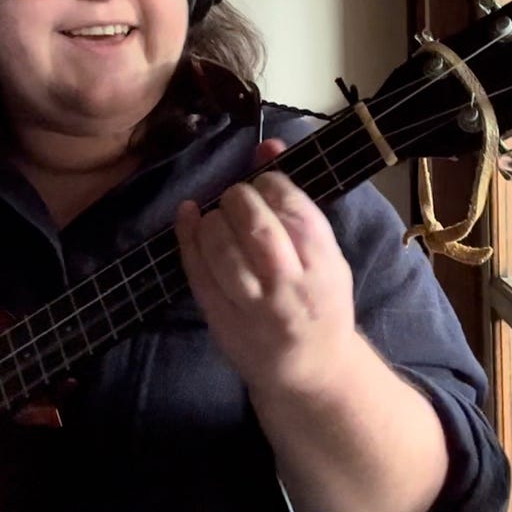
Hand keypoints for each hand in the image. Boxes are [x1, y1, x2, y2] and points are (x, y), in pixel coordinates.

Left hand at [175, 139, 356, 393]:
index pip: (293, 208)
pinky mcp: (220, 317)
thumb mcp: (324, 251)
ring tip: (220, 217)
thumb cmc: (320, 300)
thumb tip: (266, 144)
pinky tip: (188, 216)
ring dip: (213, 219)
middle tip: (237, 198)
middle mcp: (289, 284)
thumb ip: (296, 200)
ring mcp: (252, 305)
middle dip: (239, 198)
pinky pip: (196, 270)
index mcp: (323, 263)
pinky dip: (186, 236)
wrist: (309, 367)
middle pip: (256, 226)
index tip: (265, 184)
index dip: (271, 183)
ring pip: (221, 248)